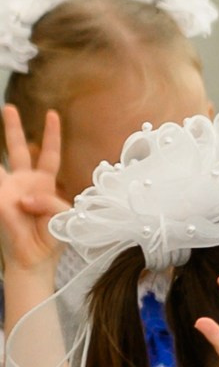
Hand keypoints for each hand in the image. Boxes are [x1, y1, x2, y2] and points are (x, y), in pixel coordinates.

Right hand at [0, 105, 69, 274]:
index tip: (51, 114)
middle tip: (8, 107)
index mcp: (45, 183)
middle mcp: (25, 182)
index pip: (49, 154)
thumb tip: (25, 199)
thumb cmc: (52, 238)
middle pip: (20, 149)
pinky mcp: (0, 201)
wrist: (36, 259)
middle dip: (13, 128)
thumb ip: (51, 203)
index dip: (51, 135)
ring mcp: (9, 190)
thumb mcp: (64, 216)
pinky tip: (0, 182)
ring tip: (3, 117)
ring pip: (0, 163)